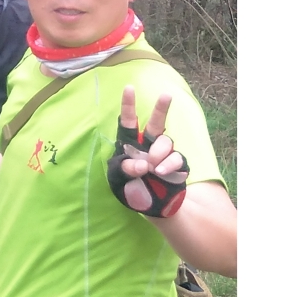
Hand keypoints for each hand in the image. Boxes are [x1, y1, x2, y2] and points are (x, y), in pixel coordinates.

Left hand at [106, 86, 188, 217]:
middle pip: (155, 124)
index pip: (128, 123)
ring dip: (159, 152)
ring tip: (153, 168)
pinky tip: (162, 172)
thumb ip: (126, 170)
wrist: (153, 207)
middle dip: (161, 108)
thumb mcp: (119, 182)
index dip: (128, 106)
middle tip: (166, 95)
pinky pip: (176, 158)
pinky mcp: (177, 165)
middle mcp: (147, 146)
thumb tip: (142, 163)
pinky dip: (169, 164)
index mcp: (129, 146)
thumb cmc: (131, 191)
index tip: (129, 88)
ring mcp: (163, 155)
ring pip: (166, 142)